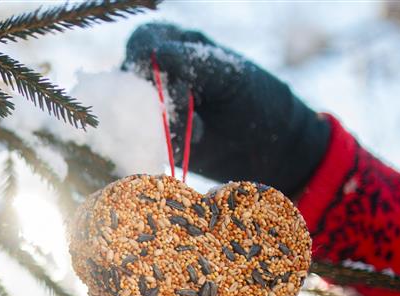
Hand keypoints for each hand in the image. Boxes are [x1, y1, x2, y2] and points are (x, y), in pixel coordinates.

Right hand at [122, 23, 329, 195]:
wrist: (270, 150)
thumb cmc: (257, 101)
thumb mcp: (231, 76)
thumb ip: (197, 61)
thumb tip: (158, 52)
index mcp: (178, 47)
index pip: (143, 42)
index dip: (141, 55)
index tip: (151, 71)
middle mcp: (158, 77)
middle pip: (129, 79)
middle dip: (154, 97)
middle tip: (188, 111)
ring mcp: (152, 111)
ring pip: (131, 113)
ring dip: (158, 124)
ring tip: (196, 134)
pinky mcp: (153, 142)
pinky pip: (139, 142)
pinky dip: (158, 146)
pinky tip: (185, 149)